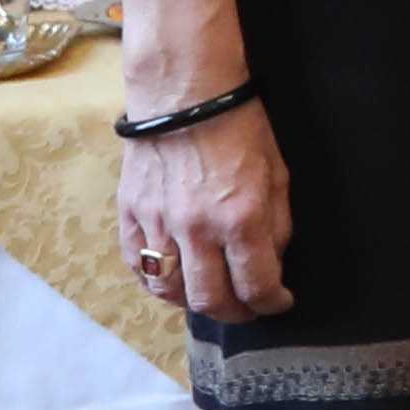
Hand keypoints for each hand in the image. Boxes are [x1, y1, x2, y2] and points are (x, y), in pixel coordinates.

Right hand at [114, 98, 294, 320]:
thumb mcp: (278, 176)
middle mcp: (196, 230)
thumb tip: (273, 264)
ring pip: (169, 292)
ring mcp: (158, 225)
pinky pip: (137, 267)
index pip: (257, 285)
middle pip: (210, 300)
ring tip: (212, 296)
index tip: (280, 303)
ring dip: (194, 302)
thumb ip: (277, 226)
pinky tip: (175, 281)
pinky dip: (156, 284)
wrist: (185, 96)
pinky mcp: (130, 216)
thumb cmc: (240, 129)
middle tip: (248, 308)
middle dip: (236, 313)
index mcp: (241, 218)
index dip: (272, 303)